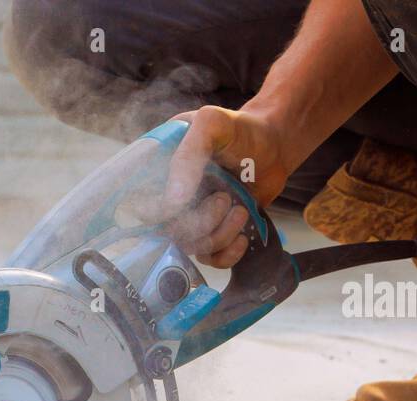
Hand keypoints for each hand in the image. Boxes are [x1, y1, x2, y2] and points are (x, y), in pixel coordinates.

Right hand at [154, 106, 292, 267]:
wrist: (276, 144)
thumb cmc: (242, 129)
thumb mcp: (211, 125)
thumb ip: (188, 156)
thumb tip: (171, 202)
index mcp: (159, 170)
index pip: (141, 205)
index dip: (159, 212)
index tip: (183, 202)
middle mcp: (171, 196)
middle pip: (167, 231)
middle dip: (199, 222)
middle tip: (224, 199)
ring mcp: (192, 216)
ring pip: (191, 247)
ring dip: (219, 235)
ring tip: (241, 211)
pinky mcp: (214, 232)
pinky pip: (210, 259)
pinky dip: (227, 255)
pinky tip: (242, 237)